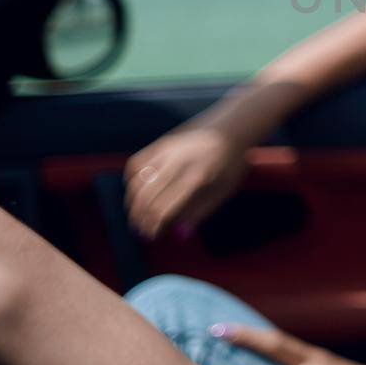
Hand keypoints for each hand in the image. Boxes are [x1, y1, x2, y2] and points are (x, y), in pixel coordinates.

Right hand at [124, 126, 247, 239]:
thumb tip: (178, 235)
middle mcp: (177, 162)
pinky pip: (136, 164)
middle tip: (140, 230)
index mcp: (196, 177)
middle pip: (146, 197)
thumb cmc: (230, 165)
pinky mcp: (161, 143)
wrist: (233, 128)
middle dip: (139, 217)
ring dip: (132, 202)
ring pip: (137, 181)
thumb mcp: (223, 192)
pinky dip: (132, 181)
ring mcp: (167, 150)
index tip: (152, 236)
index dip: (154, 226)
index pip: (163, 208)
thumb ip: (199, 214)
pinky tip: (137, 193)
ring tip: (136, 216)